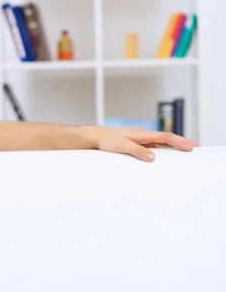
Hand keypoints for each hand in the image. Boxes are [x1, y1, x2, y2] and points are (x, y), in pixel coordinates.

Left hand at [84, 126, 199, 161]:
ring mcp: (140, 138)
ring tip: (185, 149)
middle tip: (195, 147)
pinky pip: (153, 145)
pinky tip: (165, 152)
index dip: (180, 142)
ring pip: (161, 141)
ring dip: (173, 144)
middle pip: (167, 138)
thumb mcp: (122, 146)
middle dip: (181, 142)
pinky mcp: (136, 142)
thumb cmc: (107, 140)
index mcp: (143, 134)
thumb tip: (153, 157)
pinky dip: (163, 148)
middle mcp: (144, 135)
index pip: (166, 137)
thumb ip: (137, 151)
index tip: (192, 147)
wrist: (95, 137)